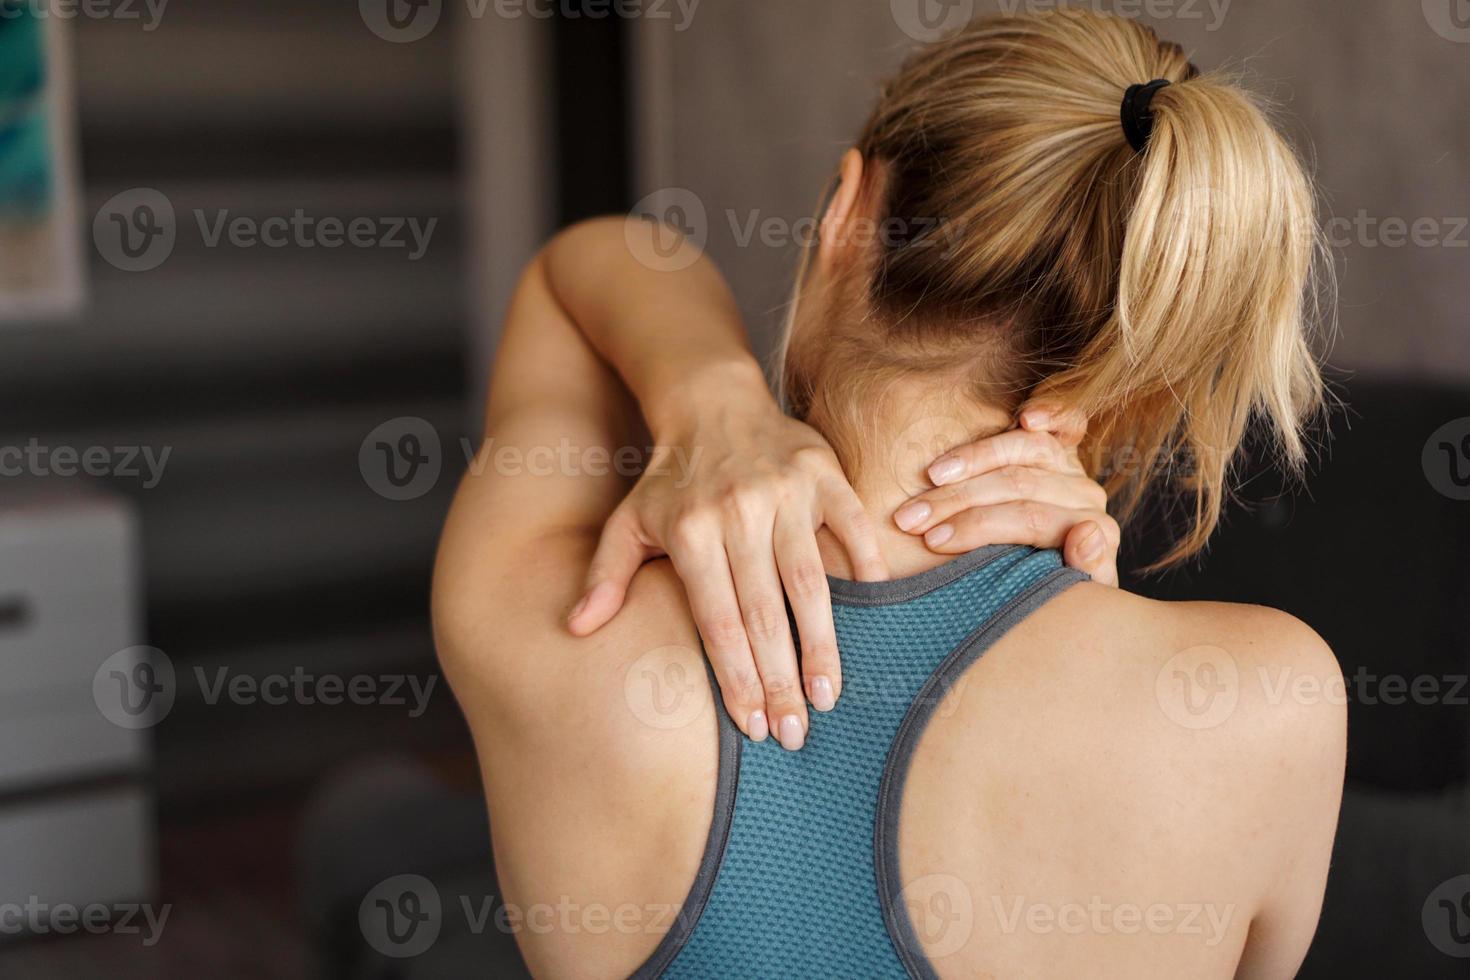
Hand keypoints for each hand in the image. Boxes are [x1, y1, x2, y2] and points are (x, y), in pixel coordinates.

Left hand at [568, 386, 887, 750]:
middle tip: (795, 733)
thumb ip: (605, 577)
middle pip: (764, 613)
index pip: (717, 621)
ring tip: (827, 695)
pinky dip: (865, 568)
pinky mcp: (823, 473)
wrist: (712, 402)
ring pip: (809, 581)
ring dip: (821, 644)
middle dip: (779, 680)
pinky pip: (852, 527)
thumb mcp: (627, 523)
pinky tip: (873, 615)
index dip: (737, 677)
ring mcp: (786, 492)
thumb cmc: (668, 478)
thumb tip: (575, 629)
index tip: (754, 726)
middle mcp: (738, 512)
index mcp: (691, 531)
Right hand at [891, 402, 1120, 585]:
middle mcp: (1086, 497)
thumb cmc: (1040, 597)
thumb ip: (1084, 572)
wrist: (1050, 597)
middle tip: (909, 517)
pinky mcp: (1064, 447)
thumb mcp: (1061, 600)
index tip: (931, 540)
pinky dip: (1051, 414)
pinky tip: (1027, 416)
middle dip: (958, 501)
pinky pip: (1066, 424)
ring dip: (973, 459)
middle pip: (1020, 485)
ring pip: (1027, 449)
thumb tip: (1086, 531)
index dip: (978, 527)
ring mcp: (1073, 469)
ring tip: (930, 476)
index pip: (1030, 520)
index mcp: (1092, 534)